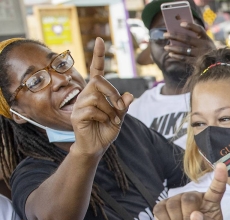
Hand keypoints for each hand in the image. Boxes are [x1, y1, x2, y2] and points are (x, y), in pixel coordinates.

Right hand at [71, 38, 132, 156]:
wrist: (96, 146)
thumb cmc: (106, 129)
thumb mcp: (119, 116)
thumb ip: (123, 106)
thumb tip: (130, 95)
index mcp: (96, 92)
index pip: (96, 70)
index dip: (99, 56)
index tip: (101, 40)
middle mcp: (86, 94)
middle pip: (98, 81)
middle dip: (113, 93)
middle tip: (120, 107)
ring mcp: (79, 103)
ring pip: (97, 97)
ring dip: (110, 110)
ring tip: (113, 120)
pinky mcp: (76, 114)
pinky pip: (93, 109)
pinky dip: (104, 117)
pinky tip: (104, 123)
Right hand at [154, 164, 226, 219]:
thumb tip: (195, 215)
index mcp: (210, 203)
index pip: (216, 189)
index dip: (219, 178)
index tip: (222, 166)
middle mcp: (194, 198)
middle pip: (188, 199)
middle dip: (187, 219)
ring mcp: (177, 200)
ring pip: (173, 205)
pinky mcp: (163, 206)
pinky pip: (160, 210)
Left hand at [165, 22, 215, 64]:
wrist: (218, 66)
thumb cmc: (208, 52)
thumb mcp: (206, 43)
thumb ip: (196, 38)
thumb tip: (178, 34)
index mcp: (207, 39)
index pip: (199, 30)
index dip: (190, 26)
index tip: (181, 24)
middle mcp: (204, 46)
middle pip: (187, 39)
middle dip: (174, 36)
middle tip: (165, 35)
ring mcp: (201, 55)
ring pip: (184, 50)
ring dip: (173, 48)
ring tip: (166, 47)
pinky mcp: (198, 63)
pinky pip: (185, 59)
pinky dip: (177, 56)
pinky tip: (171, 54)